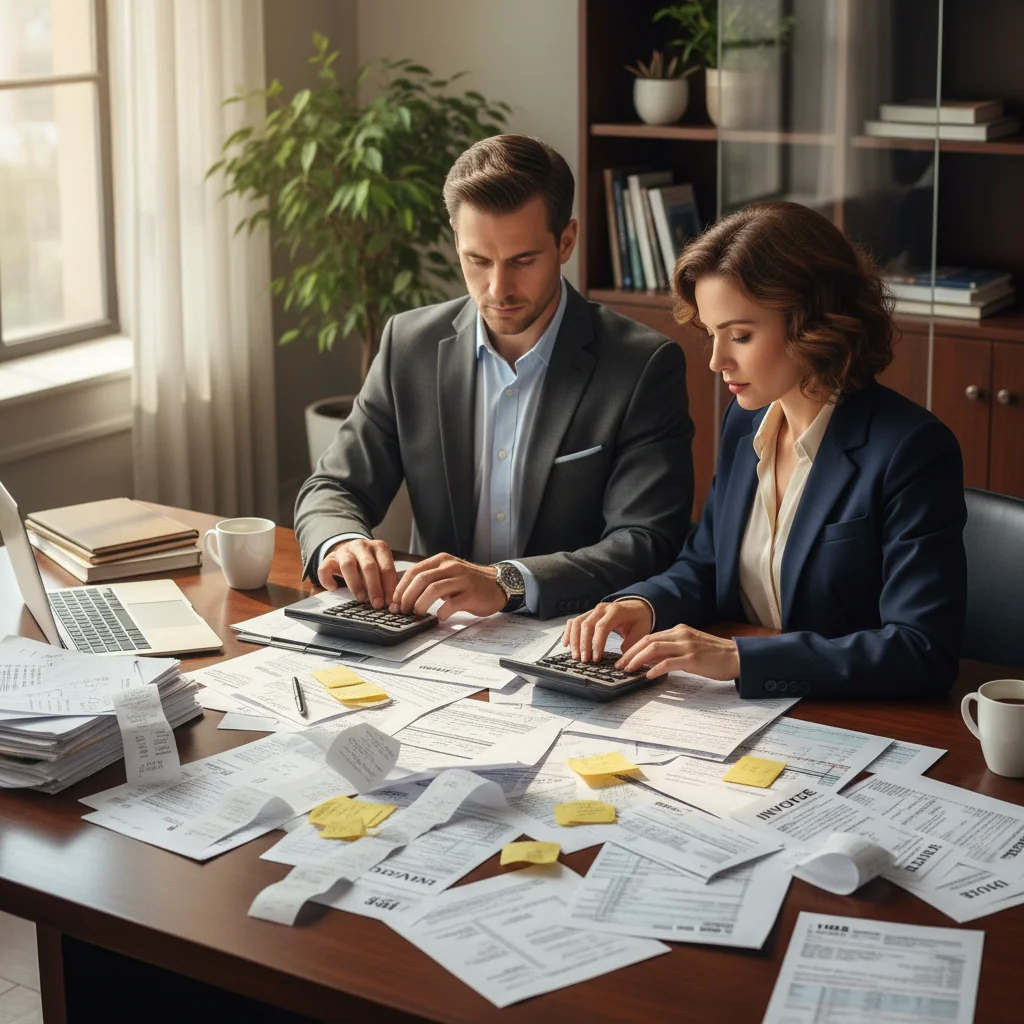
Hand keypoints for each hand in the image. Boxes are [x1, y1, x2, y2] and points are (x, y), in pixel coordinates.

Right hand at [317, 538, 396, 607]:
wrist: (349, 551)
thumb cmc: (368, 564)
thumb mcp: (380, 567)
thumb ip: (385, 580)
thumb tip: (390, 602)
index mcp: (379, 547)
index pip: (386, 567)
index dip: (388, 586)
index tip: (388, 601)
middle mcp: (361, 546)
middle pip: (368, 566)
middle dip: (374, 587)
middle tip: (377, 603)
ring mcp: (344, 550)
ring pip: (348, 565)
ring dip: (355, 584)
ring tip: (361, 598)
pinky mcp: (329, 558)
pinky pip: (324, 568)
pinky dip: (328, 580)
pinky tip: (334, 588)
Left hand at [391, 553, 505, 620]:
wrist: (498, 585)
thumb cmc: (469, 583)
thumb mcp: (448, 574)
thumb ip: (430, 580)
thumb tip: (404, 595)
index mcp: (442, 561)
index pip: (414, 571)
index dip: (401, 588)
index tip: (395, 602)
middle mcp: (451, 567)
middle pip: (421, 579)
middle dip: (407, 597)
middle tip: (403, 610)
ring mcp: (462, 580)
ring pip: (433, 589)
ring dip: (421, 604)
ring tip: (418, 614)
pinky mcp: (471, 594)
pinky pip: (451, 604)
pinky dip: (441, 612)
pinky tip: (439, 617)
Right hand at [562, 599, 653, 662]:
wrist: (637, 607)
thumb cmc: (639, 619)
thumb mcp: (641, 631)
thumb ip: (632, 644)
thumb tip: (621, 659)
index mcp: (615, 611)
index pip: (602, 627)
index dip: (597, 643)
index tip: (596, 658)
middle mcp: (601, 609)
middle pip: (586, 625)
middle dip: (583, 644)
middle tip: (584, 660)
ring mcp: (593, 610)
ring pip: (577, 623)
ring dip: (574, 640)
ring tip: (575, 656)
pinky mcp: (588, 614)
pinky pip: (574, 621)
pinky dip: (568, 632)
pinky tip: (566, 644)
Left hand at [616, 623, 739, 680]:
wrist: (737, 657)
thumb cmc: (715, 654)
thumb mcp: (690, 646)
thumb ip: (672, 649)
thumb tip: (651, 660)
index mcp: (679, 630)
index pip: (650, 637)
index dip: (634, 647)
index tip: (623, 658)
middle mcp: (681, 635)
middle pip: (648, 641)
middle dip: (630, 653)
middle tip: (619, 665)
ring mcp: (687, 646)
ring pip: (654, 649)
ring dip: (638, 660)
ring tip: (629, 670)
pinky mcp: (693, 659)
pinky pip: (669, 662)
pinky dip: (655, 668)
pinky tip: (648, 675)